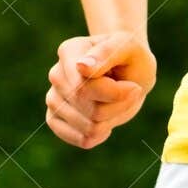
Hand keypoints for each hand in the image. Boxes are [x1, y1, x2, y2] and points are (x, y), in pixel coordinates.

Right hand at [46, 30, 156, 149]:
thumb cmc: (131, 57)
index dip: (116, 93)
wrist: (129, 72)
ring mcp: (53, 98)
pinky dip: (102, 134)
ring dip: (113, 119)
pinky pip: (82, 140)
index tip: (134, 86)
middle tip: (129, 91)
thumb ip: (107, 53)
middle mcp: (56, 75)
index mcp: (69, 52)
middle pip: (91, 110)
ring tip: (116, 101)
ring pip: (89, 127)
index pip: (86, 88)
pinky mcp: (55, 119)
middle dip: (118, 106)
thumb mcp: (129, 48)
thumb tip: (81, 67)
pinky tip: (106, 119)